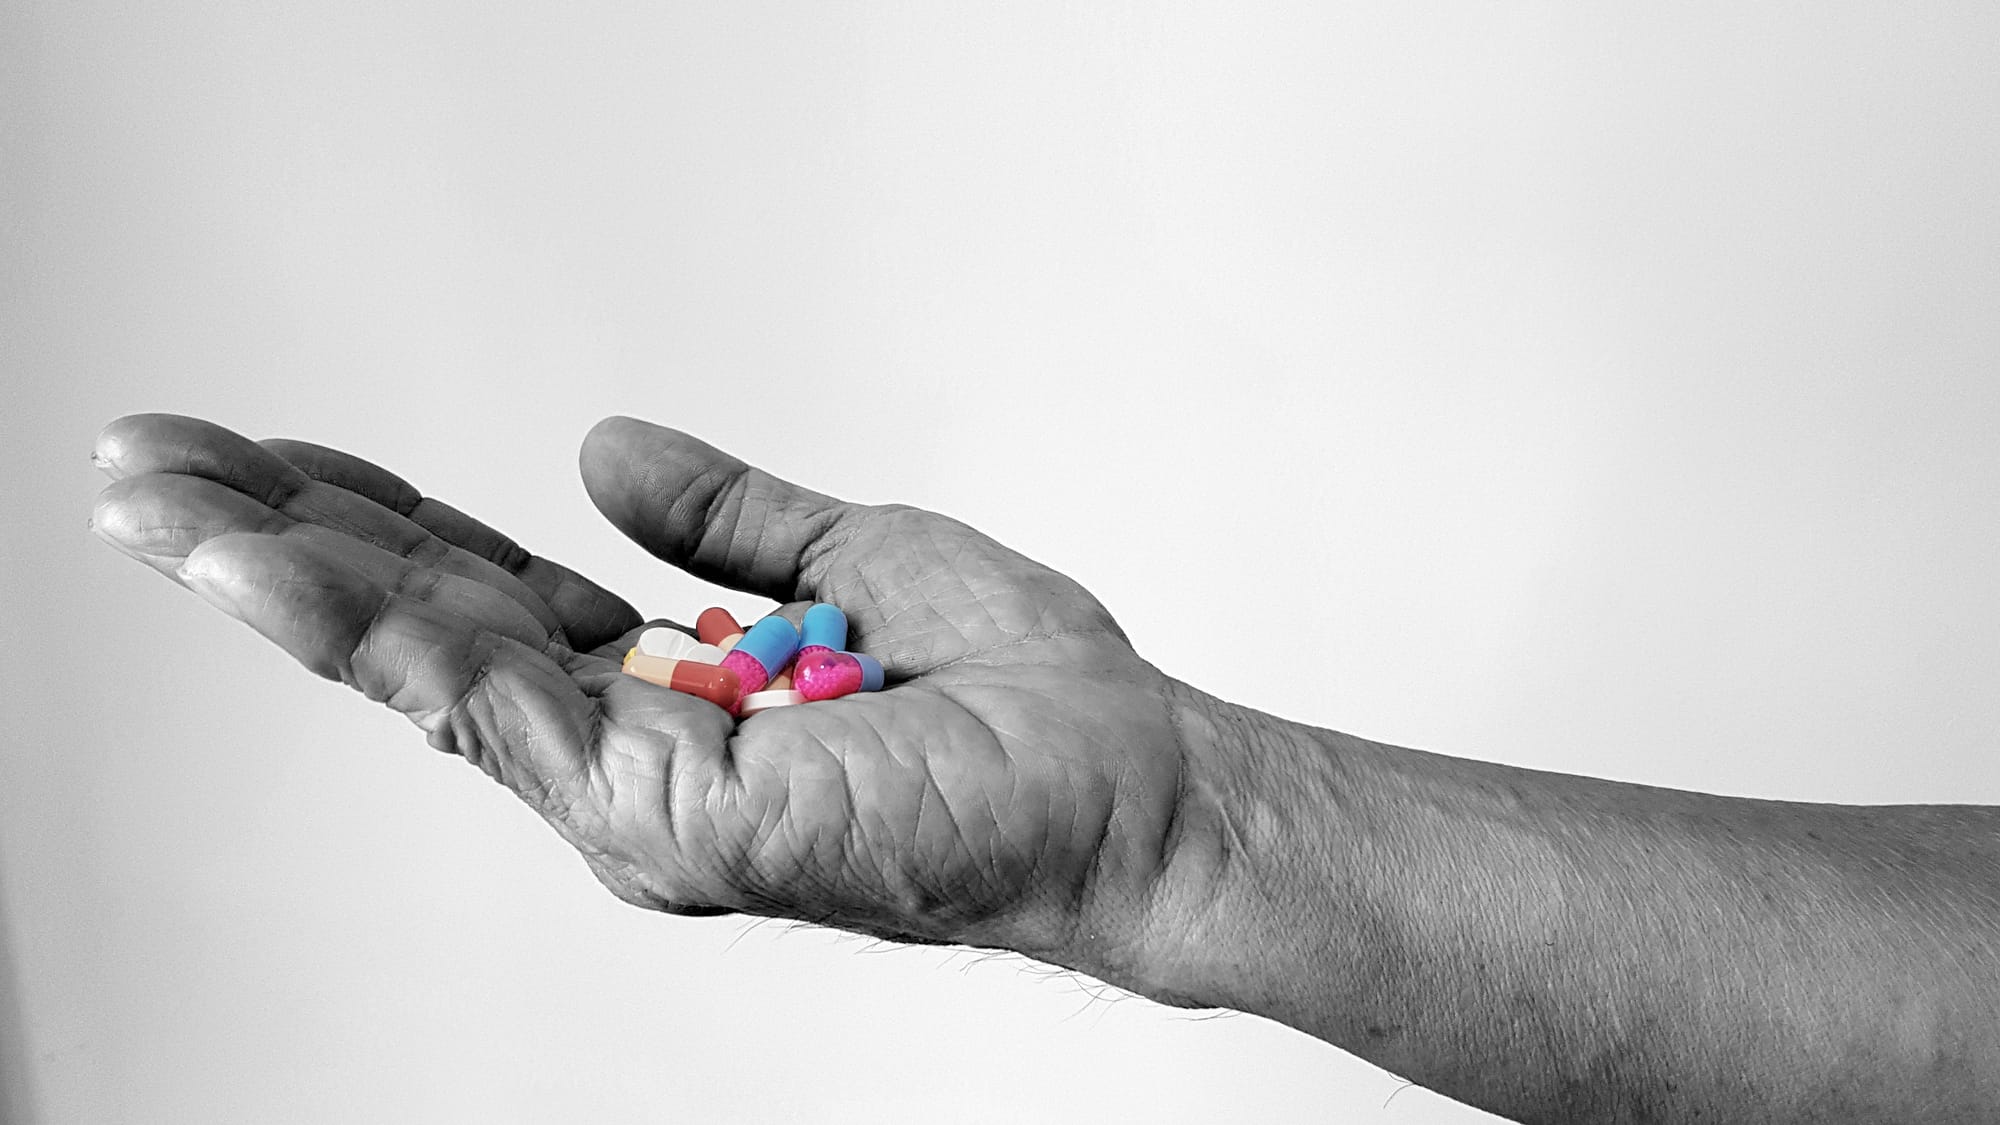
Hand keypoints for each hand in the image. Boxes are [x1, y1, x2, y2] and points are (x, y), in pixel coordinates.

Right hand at [89, 414, 1202, 989]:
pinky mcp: (668, 823)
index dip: (372, 524)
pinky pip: (494, 709)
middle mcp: (627, 765)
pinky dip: (376, 629)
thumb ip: (725, 517)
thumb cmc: (1014, 702)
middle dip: (280, 543)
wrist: (1129, 783)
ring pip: (425, 672)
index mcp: (662, 699)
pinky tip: (272, 564)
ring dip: (284, 578)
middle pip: (422, 636)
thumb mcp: (849, 560)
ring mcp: (636, 806)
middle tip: (145, 462)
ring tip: (156, 498)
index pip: (482, 600)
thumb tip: (599, 448)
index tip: (268, 455)